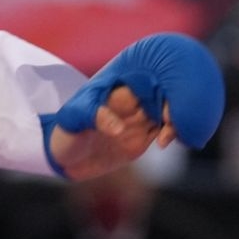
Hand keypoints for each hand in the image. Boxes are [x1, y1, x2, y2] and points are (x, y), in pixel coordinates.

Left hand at [49, 85, 174, 180]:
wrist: (64, 156)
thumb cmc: (66, 129)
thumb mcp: (74, 118)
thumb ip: (96, 118)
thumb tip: (119, 129)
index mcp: (118, 92)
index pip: (146, 81)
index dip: (159, 85)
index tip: (160, 98)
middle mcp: (132, 105)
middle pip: (162, 96)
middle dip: (173, 103)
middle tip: (168, 120)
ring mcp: (139, 122)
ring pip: (167, 114)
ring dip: (175, 120)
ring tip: (166, 136)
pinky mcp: (141, 140)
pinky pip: (164, 133)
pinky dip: (172, 134)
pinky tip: (164, 142)